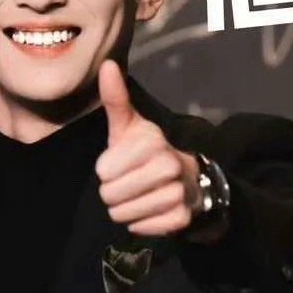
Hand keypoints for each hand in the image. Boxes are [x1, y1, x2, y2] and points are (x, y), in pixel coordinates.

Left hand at [95, 60, 201, 236]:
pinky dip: (139, 223)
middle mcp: (169, 166)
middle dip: (112, 192)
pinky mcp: (180, 218)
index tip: (119, 165)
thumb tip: (107, 64)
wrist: (188, 181)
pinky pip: (140, 228)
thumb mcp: (130, 126)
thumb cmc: (147, 152)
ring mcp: (178, 194)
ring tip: (137, 196)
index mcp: (153, 142)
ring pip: (123, 214)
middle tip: (127, 183)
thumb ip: (116, 98)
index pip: (104, 171)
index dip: (106, 170)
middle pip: (111, 195)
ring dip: (124, 209)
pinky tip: (149, 209)